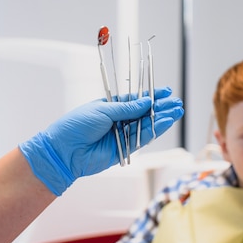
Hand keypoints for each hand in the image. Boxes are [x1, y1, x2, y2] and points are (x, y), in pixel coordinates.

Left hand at [19, 86, 182, 195]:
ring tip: (177, 111)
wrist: (65, 150)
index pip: (135, 99)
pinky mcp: (124, 149)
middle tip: (177, 103)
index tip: (166, 91)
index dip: (150, 95)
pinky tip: (166, 122)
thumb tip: (146, 102)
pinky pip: (142, 139)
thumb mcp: (102, 109)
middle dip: (161, 107)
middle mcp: (118, 120)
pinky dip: (155, 131)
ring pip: (146, 125)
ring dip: (162, 118)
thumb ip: (126, 108)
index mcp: (110, 107)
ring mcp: (121, 135)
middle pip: (144, 113)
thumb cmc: (77, 125)